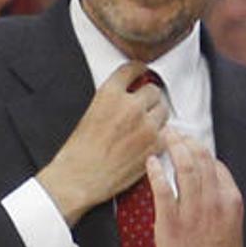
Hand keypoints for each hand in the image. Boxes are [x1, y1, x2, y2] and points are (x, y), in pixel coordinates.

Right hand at [36, 62, 168, 225]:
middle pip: (153, 90)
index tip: (142, 72)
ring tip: (145, 126)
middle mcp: (130, 106)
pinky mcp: (155, 144)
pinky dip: (159, 136)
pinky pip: (166, 133)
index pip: (132, 69)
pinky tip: (148, 142)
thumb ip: (112, 98)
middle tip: (144, 107)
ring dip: (157, 116)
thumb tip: (127, 93)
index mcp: (110, 94)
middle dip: (149, 98)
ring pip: (163, 110)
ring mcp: (145, 125)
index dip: (139, 70)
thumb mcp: (90, 111)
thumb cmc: (79, 150)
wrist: (79, 177)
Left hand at [149, 130, 243, 246]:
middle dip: (187, 140)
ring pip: (185, 167)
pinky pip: (163, 189)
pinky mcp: (170, 222)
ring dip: (174, 147)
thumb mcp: (230, 227)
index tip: (191, 143)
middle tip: (175, 132)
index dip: (201, 150)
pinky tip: (151, 162)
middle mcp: (214, 202)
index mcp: (231, 202)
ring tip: (164, 137)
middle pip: (201, 159)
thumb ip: (221, 202)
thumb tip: (210, 180)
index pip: (217, 165)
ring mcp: (192, 212)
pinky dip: (156, 172)